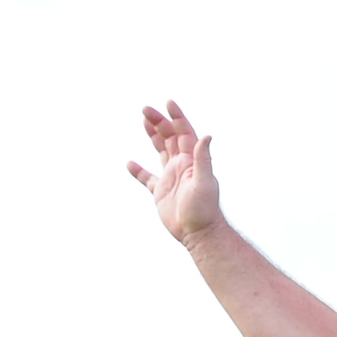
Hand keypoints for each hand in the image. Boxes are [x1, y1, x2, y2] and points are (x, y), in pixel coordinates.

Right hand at [126, 100, 224, 246]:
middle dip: (159, 122)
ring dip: (153, 136)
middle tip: (145, 109)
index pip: (184, 133)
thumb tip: (207, 136)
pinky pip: (147, 178)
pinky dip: (138, 171)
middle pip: (170, 137)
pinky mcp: (161, 192)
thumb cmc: (204, 209)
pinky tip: (130, 163)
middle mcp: (181, 165)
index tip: (168, 103)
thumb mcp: (205, 181)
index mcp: (191, 160)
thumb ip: (203, 158)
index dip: (177, 117)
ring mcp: (170, 177)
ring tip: (144, 120)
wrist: (198, 233)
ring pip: (161, 151)